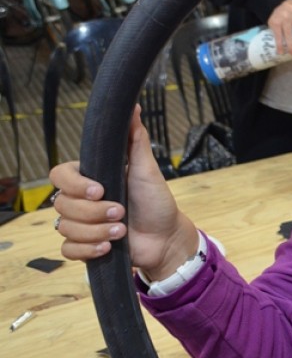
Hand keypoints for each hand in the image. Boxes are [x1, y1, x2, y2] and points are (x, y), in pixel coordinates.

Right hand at [50, 106, 196, 276]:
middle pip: (62, 204)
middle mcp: (81, 200)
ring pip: (65, 227)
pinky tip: (108, 247)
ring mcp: (81, 224)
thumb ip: (135, 139)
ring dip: (96, 231)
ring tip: (121, 230)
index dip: (74, 184)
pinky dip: (88, 249)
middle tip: (121, 212)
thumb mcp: (147, 169)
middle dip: (94, 212)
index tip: (100, 189)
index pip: (59, 175)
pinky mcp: (84, 247)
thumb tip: (132, 107)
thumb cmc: (156, 201)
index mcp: (91, 178)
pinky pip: (68, 250)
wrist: (166, 237)